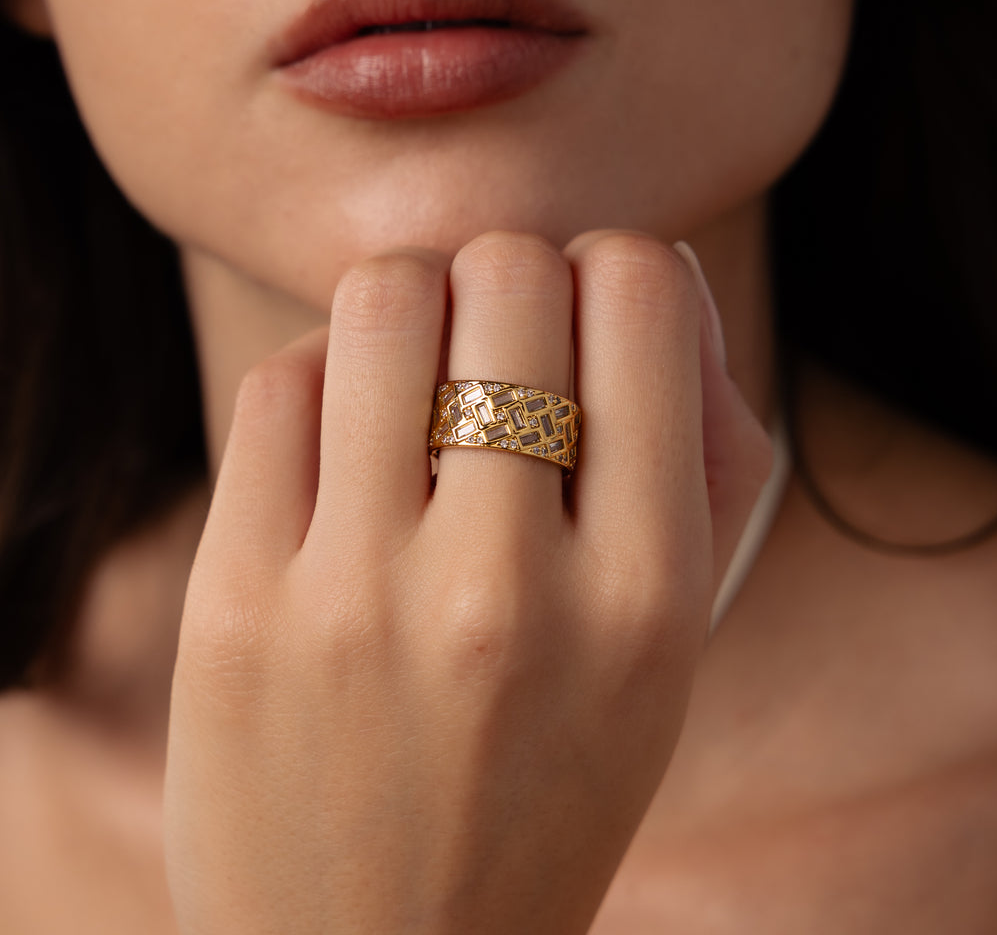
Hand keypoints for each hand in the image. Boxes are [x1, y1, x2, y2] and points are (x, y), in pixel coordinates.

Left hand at [164, 231, 770, 934]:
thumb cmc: (548, 779)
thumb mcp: (673, 642)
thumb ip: (704, 446)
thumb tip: (653, 273)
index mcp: (647, 596)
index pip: (639, 291)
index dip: (616, 273)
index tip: (590, 323)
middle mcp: (506, 588)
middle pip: (506, 272)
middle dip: (511, 280)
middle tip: (500, 349)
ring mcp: (357, 596)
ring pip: (383, 298)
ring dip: (412, 304)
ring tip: (419, 375)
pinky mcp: (237, 603)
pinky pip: (284, 381)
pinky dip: (326, 376)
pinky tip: (346, 442)